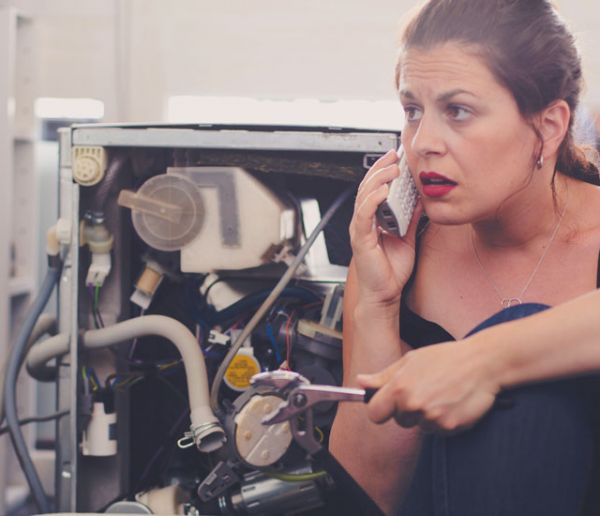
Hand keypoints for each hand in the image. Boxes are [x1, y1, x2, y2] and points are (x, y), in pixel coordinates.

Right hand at [350, 149, 421, 305]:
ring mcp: (360, 229)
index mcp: (373, 219)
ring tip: (391, 169)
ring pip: (363, 197)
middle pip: (366, 187)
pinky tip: (383, 191)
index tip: (395, 157)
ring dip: (377, 180)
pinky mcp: (360, 240)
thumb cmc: (391, 269)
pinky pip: (363, 216)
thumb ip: (410, 217)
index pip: (374, 188)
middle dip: (380, 169)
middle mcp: (364, 221)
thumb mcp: (407, 236)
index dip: (382, 171)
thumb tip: (420, 200)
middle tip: (393, 157)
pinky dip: (372, 201)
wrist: (385, 293)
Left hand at [357, 340, 501, 432]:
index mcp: (399, 388)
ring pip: (419, 426)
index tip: (386, 404)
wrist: (482, 364)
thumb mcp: (410, 360)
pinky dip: (443, 420)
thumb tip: (361, 382)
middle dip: (406, 410)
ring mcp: (432, 418)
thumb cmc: (446, 358)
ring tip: (441, 394)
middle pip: (398, 421)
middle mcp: (413, 405)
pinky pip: (438, 430)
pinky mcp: (450, 428)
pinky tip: (451, 403)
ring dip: (426, 415)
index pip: (374, 413)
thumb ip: (383, 376)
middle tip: (424, 390)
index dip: (379, 408)